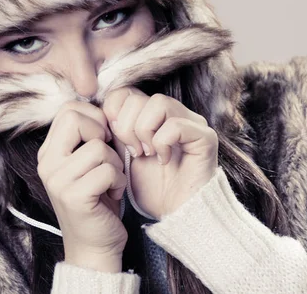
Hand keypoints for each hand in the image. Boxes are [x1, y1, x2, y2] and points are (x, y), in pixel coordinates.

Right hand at [37, 100, 126, 271]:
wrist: (95, 245)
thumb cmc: (98, 199)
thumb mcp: (88, 162)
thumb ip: (89, 135)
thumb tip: (106, 106)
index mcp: (49, 152)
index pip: (69, 110)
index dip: (94, 118)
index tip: (104, 139)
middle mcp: (47, 164)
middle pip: (77, 119)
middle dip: (102, 135)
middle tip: (108, 157)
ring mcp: (58, 180)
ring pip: (98, 148)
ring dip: (115, 164)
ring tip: (110, 180)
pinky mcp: (74, 196)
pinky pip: (108, 170)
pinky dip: (119, 181)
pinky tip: (112, 193)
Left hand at [102, 88, 218, 218]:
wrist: (174, 215)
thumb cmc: (151, 188)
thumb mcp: (123, 154)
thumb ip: (116, 129)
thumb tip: (100, 109)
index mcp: (154, 114)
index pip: (126, 92)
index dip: (113, 112)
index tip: (113, 139)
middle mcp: (176, 113)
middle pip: (139, 97)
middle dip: (126, 126)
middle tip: (133, 152)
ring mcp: (193, 123)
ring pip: (158, 103)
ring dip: (144, 131)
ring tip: (146, 154)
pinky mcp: (205, 138)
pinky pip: (175, 125)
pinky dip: (162, 144)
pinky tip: (163, 161)